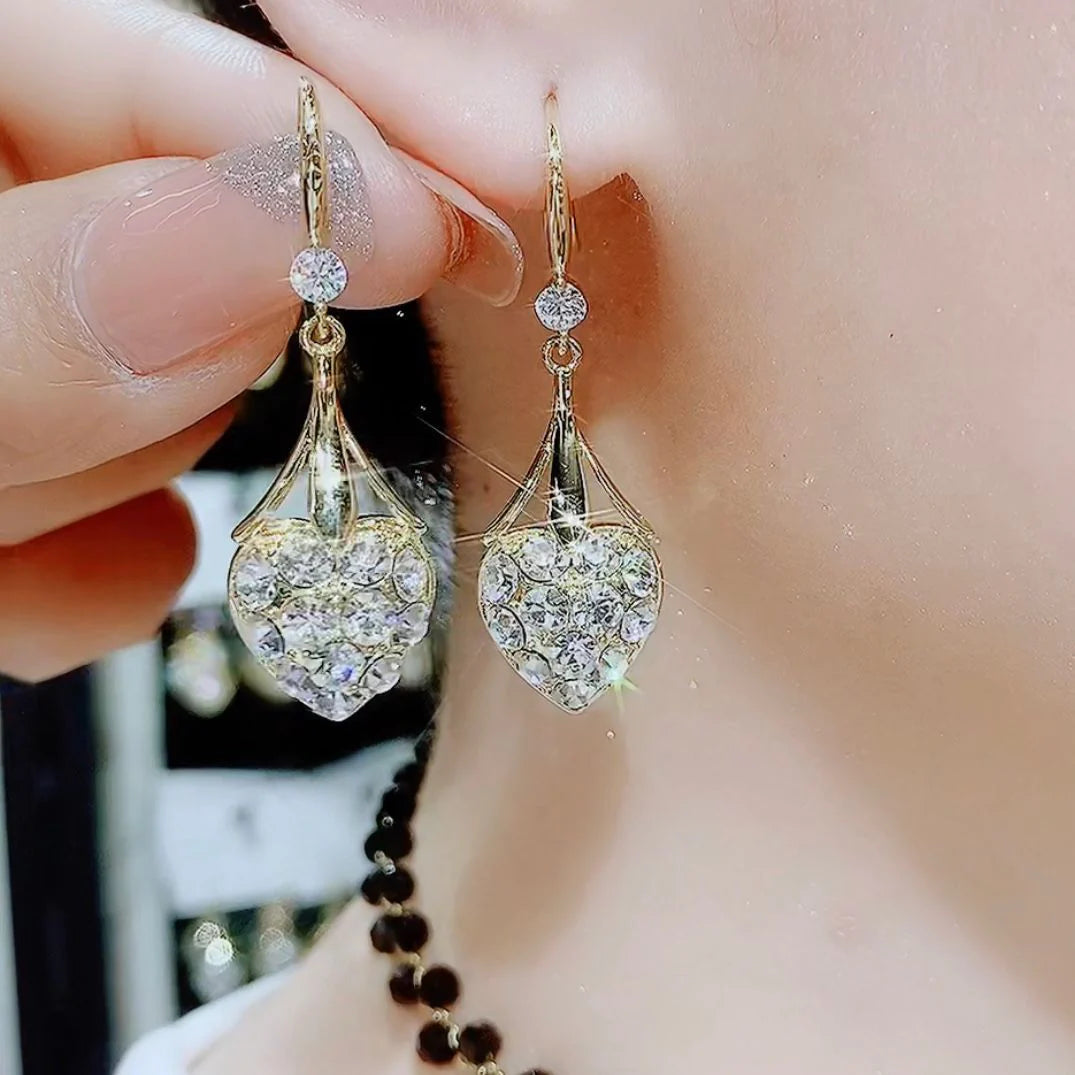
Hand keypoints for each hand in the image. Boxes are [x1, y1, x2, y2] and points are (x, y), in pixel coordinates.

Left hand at [0, 0, 520, 678]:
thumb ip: (30, 313)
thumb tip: (253, 244)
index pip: (173, 76)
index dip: (314, 149)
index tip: (445, 229)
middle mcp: (18, 247)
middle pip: (198, 268)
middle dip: (168, 369)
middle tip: (39, 444)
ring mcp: (34, 371)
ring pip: (181, 417)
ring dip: (101, 493)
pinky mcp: (47, 495)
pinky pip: (143, 548)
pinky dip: (89, 591)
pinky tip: (8, 594)